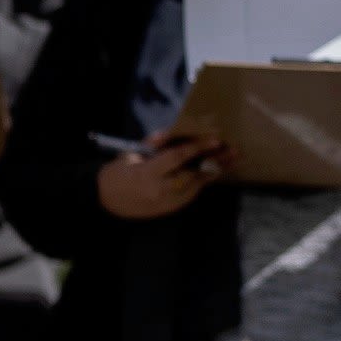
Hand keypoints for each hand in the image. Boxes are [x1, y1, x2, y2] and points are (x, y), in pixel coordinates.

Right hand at [95, 133, 235, 219]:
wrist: (107, 200)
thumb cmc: (118, 173)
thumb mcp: (131, 154)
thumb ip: (153, 144)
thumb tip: (173, 132)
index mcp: (147, 174)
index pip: (177, 158)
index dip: (197, 147)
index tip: (215, 139)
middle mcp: (160, 190)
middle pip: (193, 174)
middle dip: (214, 161)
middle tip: (233, 150)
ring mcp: (167, 202)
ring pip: (197, 185)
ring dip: (215, 171)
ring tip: (232, 159)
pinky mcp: (170, 209)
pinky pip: (192, 193)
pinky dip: (204, 180)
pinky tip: (216, 170)